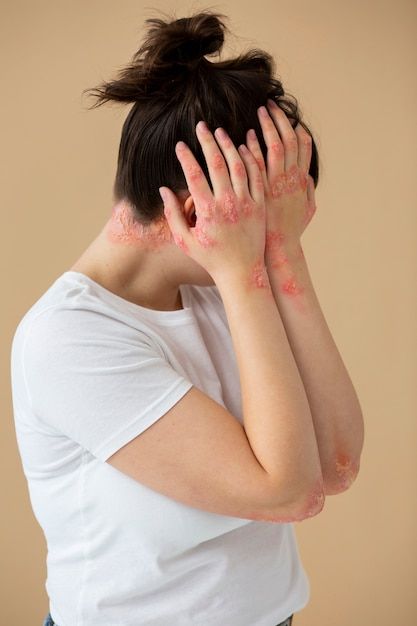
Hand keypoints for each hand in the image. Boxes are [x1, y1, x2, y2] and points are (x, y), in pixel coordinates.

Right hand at [159, 121, 266, 284]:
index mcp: (208, 212)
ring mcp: (247, 203)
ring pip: (239, 165)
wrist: (243, 272)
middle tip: (201, 126)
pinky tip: (243, 147)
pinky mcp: (260, 205)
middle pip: (217, 164)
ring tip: (221, 132)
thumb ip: (173, 215)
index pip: (194, 176)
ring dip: (229, 145)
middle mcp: (228, 204)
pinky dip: (250, 159)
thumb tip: (163, 190)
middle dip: (207, 142)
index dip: (185, 158)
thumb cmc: (211, 258)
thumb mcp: (186, 241)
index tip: (179, 145)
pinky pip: (257, 176)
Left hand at [245, 99, 316, 261]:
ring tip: (258, 112)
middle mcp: (288, 179)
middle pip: (286, 140)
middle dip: (278, 120)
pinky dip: (251, 148)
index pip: (302, 147)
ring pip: (270, 147)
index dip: (296, 130)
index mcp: (301, 181)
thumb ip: (309, 192)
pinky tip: (245, 137)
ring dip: (265, 127)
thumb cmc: (290, 232)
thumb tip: (309, 176)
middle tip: (269, 105)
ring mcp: (272, 184)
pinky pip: (252, 164)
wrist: (275, 248)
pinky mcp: (255, 191)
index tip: (290, 119)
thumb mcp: (308, 212)